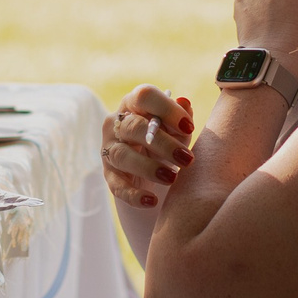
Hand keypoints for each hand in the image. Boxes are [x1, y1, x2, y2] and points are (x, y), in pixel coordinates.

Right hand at [102, 85, 192, 210]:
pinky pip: (117, 186)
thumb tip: (185, 102)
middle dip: (163, 144)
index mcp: (134, 104)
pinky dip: (134, 195)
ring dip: (148, 168)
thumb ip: (182, 117)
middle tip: (187, 159)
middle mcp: (116, 123)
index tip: (189, 127)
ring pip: (122, 156)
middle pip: (134, 127)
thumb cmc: (167, 141)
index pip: (144, 96)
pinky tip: (151, 200)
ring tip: (172, 178)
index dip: (166, 109)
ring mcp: (109, 149)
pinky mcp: (109, 175)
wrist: (152, 170)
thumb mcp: (178, 129)